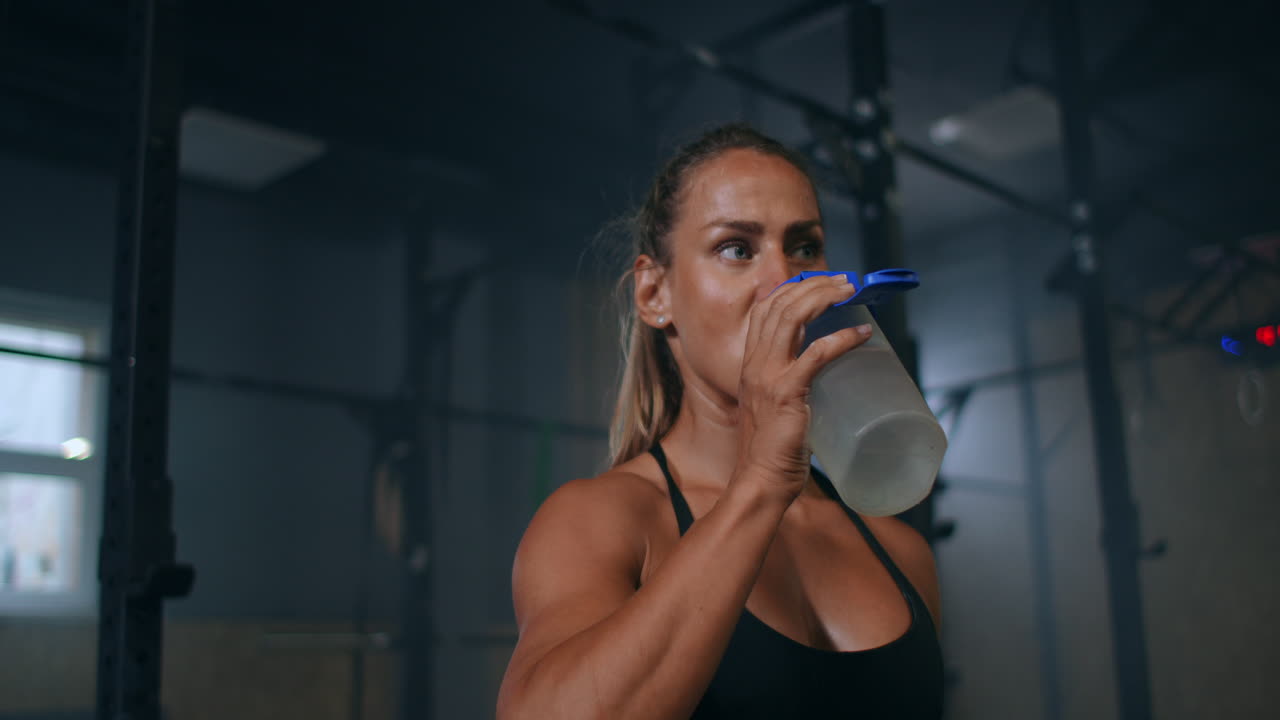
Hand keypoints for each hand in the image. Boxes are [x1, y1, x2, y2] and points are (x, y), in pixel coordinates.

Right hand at [732, 275, 871, 500]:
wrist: (761, 480)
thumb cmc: (774, 450)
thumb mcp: (774, 405)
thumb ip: (790, 385)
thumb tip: (825, 372)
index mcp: (750, 363)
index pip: (764, 309)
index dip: (792, 287)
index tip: (821, 282)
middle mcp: (754, 364)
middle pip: (779, 304)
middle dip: (814, 285)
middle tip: (844, 280)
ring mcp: (768, 377)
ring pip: (792, 318)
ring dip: (824, 298)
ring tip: (851, 291)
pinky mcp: (786, 393)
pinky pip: (817, 354)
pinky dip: (842, 339)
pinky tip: (861, 335)